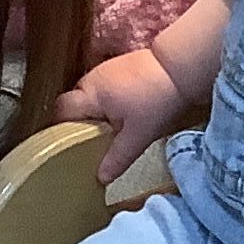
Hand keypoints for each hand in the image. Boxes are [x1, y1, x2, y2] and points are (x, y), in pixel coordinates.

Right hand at [55, 46, 190, 182]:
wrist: (182, 67)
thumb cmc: (158, 99)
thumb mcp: (139, 135)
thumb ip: (118, 157)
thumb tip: (101, 178)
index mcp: (91, 94)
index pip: (61, 111)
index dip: (61, 128)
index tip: (68, 145)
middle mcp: (93, 79)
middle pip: (74, 102)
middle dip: (80, 122)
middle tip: (92, 142)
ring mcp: (107, 69)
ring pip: (91, 95)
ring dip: (97, 111)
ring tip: (111, 129)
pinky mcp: (121, 66)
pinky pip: (105, 87)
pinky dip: (109, 101)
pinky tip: (125, 112)